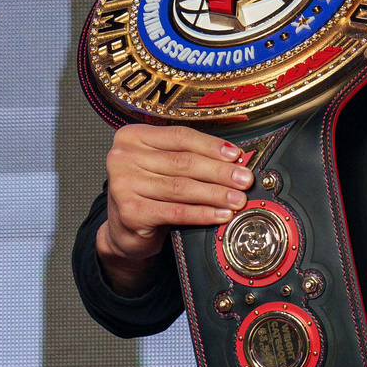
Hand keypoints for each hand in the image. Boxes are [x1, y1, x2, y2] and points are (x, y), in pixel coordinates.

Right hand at [95, 124, 251, 292]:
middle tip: (244, 180)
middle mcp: (123, 157)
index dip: (211, 146)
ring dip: (215, 194)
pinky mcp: (130, 212)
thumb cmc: (146, 192)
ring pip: (181, 187)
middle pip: (183, 162)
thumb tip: (232, 159)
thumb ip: (186, 157)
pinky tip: (221, 214)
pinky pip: (176, 211)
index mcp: (132, 136)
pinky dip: (203, 213)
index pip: (179, 137)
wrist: (123, 229)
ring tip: (237, 199)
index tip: (236, 155)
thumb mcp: (160, 166)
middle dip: (219, 172)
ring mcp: (123, 185)